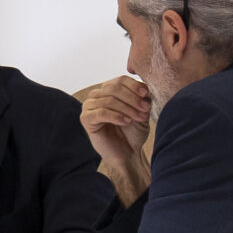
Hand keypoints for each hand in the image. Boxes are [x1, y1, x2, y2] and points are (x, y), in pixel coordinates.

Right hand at [78, 76, 152, 203]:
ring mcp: (89, 106)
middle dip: (133, 98)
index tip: (147, 95)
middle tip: (145, 109)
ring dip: (127, 109)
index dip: (135, 86)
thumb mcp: (141, 110)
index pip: (120, 80)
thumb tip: (145, 87)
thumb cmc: (134, 131)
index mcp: (108, 90)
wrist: (128, 152)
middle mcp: (96, 95)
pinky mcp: (86, 119)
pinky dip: (116, 116)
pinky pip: (101, 112)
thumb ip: (141, 97)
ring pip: (109, 100)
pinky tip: (126, 122)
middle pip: (114, 88)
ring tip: (139, 118)